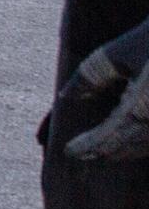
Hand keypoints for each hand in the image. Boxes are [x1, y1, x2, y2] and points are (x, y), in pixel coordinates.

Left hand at [59, 21, 148, 161]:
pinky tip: (133, 134)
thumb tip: (67, 95)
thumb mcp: (120, 52)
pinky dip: (143, 142)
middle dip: (104, 153)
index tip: (70, 151)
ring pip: (147, 146)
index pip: (107, 139)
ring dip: (125, 150)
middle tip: (84, 156)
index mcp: (140, 110)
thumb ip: (91, 75)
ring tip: (103, 151)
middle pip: (129, 147)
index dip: (87, 148)